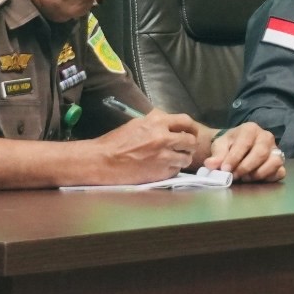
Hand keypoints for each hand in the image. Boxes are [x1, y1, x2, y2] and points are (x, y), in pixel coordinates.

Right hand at [89, 110, 203, 182]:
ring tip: (174, 160)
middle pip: (191, 141)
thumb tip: (169, 123)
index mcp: (157, 122)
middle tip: (184, 149)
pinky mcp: (161, 172)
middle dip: (189, 145)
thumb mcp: (137, 123)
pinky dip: (172, 170)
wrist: (102, 161)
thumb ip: (156, 122)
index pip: (185, 121)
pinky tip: (162, 169)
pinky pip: (176, 170)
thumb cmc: (116, 141)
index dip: (190, 128)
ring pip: (186, 158)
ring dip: (182, 159)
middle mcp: (164, 137)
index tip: (190, 133)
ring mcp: (165, 156)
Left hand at [203, 123, 286, 181]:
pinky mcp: (279, 162)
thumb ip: (216, 155)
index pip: (245, 144)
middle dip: (245, 167)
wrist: (236, 146)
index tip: (225, 169)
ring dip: (258, 173)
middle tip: (234, 176)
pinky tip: (256, 179)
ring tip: (245, 178)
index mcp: (250, 129)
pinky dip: (269, 178)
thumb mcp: (219, 146)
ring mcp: (275, 149)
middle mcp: (266, 137)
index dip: (234, 158)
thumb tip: (211, 165)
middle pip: (261, 153)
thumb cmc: (229, 144)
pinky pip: (280, 171)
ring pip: (274, 162)